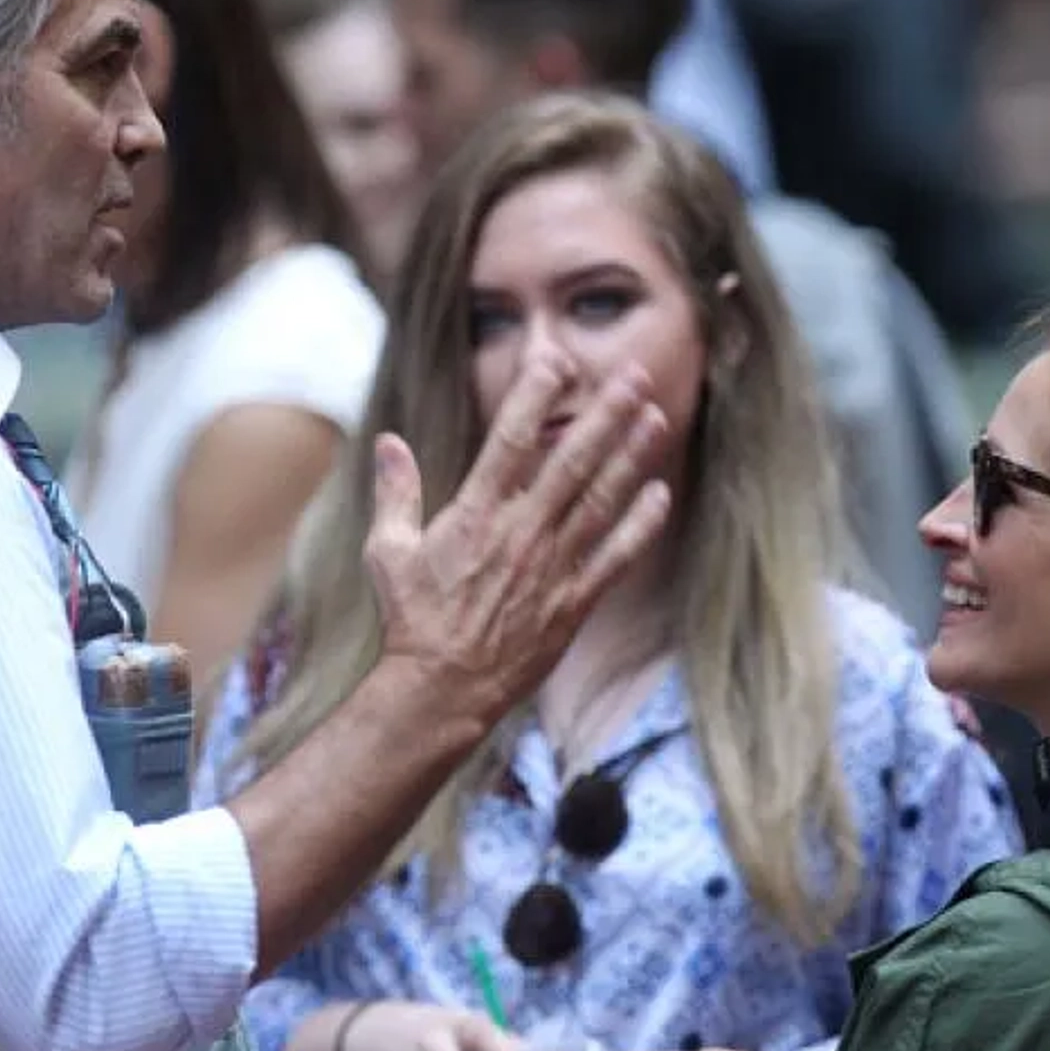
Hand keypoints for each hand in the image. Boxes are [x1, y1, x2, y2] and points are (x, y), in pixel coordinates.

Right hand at [363, 354, 670, 722]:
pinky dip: (641, 525)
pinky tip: (660, 494)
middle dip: (606, 415)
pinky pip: (616, 558)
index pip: (509, 441)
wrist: (441, 690)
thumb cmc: (412, 619)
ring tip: (656, 417)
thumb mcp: (389, 551)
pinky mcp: (573, 602)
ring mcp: (551, 568)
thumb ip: (395, 493)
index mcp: (475, 515)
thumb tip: (389, 442)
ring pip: (601, 501)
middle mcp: (520, 534)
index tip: (556, 360)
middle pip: (571, 462)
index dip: (534, 396)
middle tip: (634, 375)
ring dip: (632, 457)